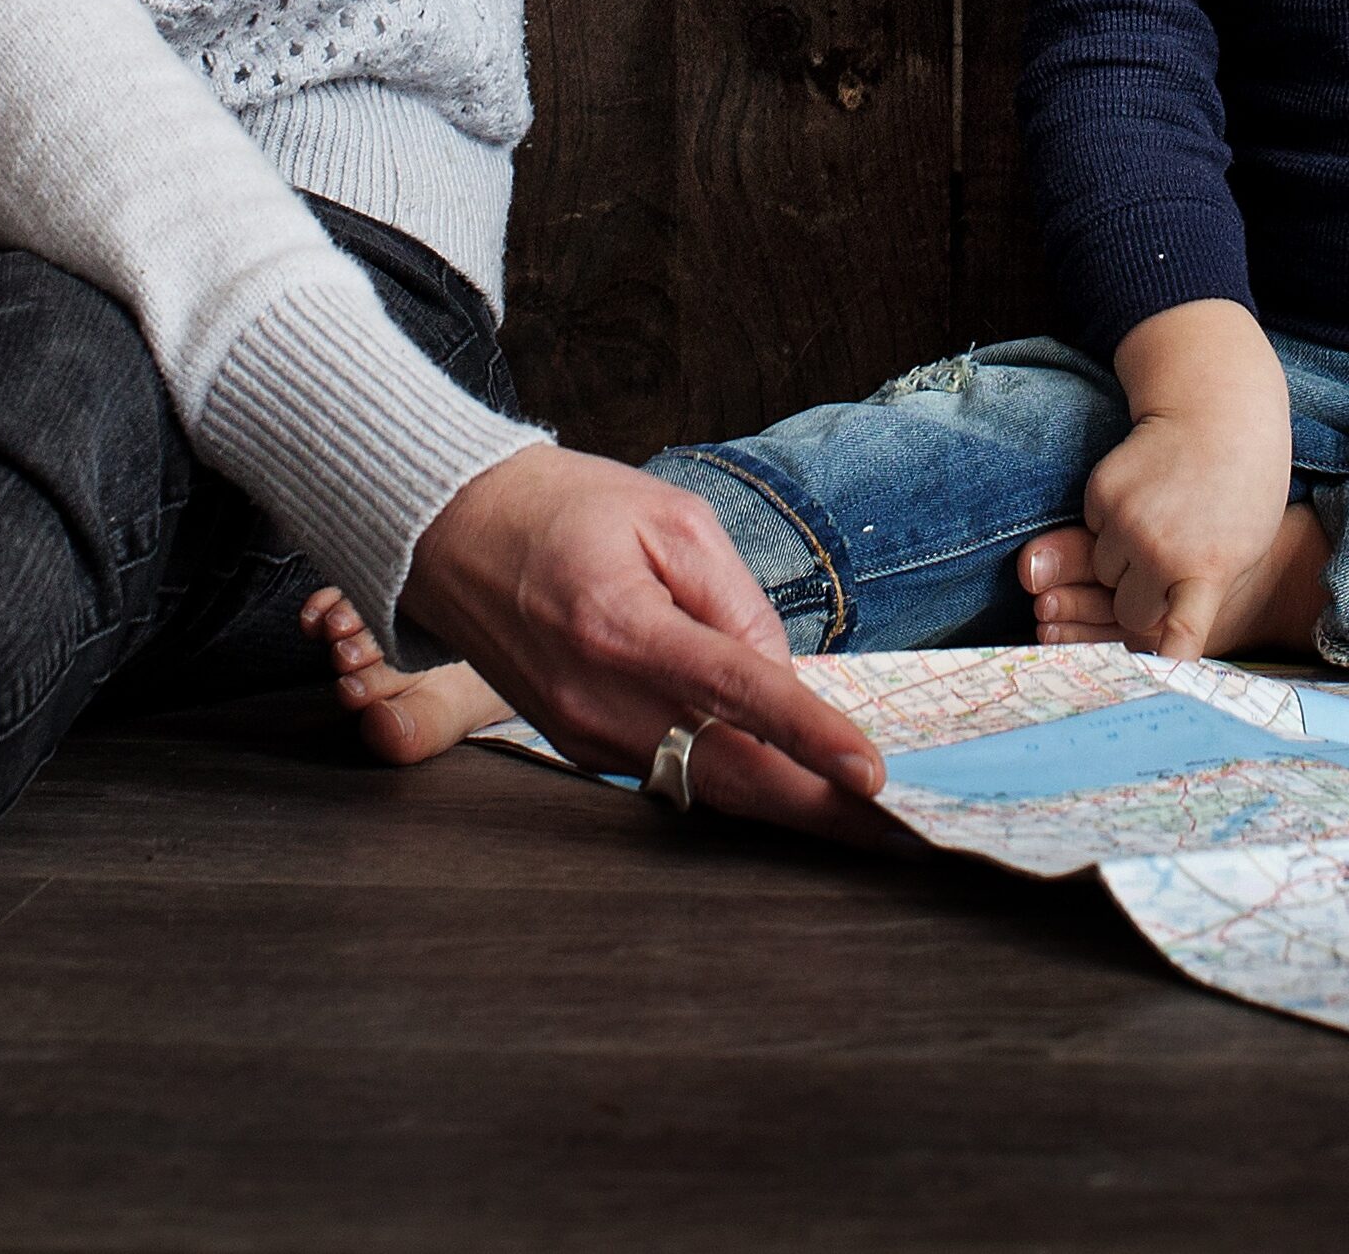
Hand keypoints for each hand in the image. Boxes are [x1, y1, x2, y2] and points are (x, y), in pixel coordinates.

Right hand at [396, 444, 889, 832]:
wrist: (452, 532)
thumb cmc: (563, 510)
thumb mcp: (669, 517)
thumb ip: (735, 601)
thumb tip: (780, 677)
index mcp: (623, 629)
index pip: (738, 696)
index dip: (811, 738)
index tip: (870, 775)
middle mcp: (598, 700)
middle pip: (727, 776)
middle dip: (817, 813)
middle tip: (896, 838)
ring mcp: (582, 735)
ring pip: (703, 784)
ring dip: (782, 799)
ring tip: (858, 813)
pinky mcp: (578, 746)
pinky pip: (669, 770)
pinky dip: (729, 773)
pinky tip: (781, 772)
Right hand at [1077, 302, 1297, 659]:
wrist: (1218, 411)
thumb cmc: (1242, 488)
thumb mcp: (1243, 545)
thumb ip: (1204, 590)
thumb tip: (1162, 637)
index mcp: (1208, 569)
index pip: (1183, 632)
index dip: (1167, 660)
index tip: (1160, 679)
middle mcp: (1162, 550)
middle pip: (1130, 612)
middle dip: (1142, 599)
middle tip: (1170, 564)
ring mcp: (1128, 521)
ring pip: (1106, 574)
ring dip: (1123, 562)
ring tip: (1160, 522)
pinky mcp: (1102, 495)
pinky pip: (1094, 534)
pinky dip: (1110, 527)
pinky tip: (1142, 497)